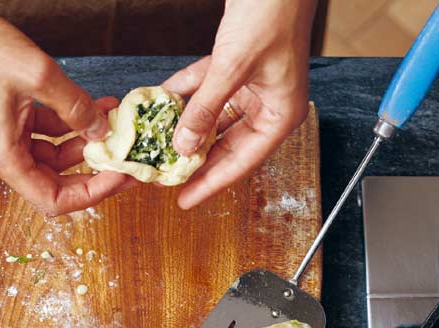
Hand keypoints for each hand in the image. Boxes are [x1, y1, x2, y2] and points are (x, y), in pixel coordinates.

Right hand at [0, 0, 132, 214]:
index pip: (53, 199)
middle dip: (91, 170)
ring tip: (110, 122)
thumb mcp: (38, 75)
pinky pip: (42, 136)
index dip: (90, 194)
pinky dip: (67, 126)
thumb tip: (102, 130)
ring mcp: (2, 141)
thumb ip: (75, 107)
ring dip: (82, 143)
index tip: (117, 177)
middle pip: (54, 183)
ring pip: (51, 157)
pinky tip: (92, 108)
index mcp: (3, 157)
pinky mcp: (4, 124)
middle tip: (123, 158)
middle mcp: (1, 157)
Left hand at [164, 0, 315, 208]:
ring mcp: (252, 87)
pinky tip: (163, 103)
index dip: (211, 183)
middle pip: (225, 145)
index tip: (185, 199)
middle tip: (165, 175)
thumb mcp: (232, 67)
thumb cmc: (272, 10)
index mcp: (279, 115)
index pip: (241, 163)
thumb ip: (206, 108)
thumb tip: (184, 144)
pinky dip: (186, 95)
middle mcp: (268, 106)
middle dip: (194, 158)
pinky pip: (207, 89)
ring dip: (186, 126)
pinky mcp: (238, 67)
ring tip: (159, 144)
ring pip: (213, 118)